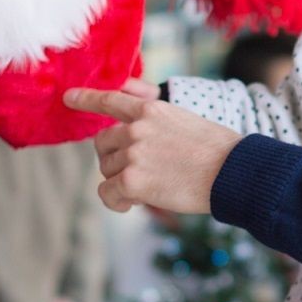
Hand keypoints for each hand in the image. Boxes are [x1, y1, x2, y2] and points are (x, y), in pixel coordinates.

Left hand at [66, 80, 243, 213]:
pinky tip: (135, 203)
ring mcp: (132, 153)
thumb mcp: (184, 120)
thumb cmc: (217, 152)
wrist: (232, 173)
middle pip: (103, 144)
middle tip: (138, 174)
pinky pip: (107, 193)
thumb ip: (154, 119)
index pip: (111, 99)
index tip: (68, 97)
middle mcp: (136, 128)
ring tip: (151, 188)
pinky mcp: (131, 180)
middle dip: (114, 159)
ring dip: (122, 182)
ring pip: (106, 170)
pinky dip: (117, 201)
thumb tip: (129, 118)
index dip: (87, 98)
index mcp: (151, 110)